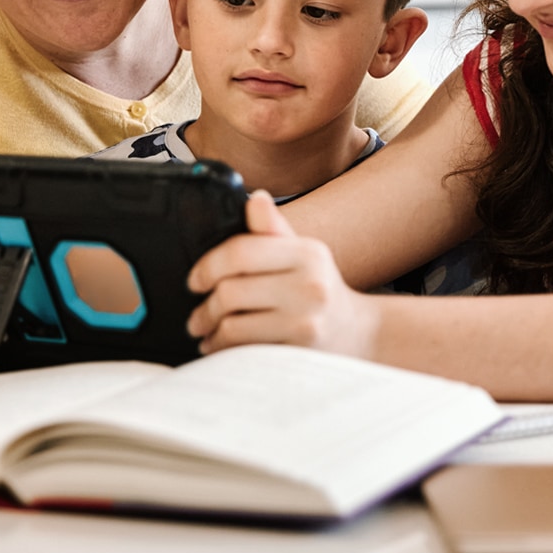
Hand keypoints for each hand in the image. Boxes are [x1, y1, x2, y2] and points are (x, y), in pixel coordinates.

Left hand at [186, 190, 378, 356]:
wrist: (358, 333)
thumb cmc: (318, 288)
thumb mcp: (302, 253)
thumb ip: (273, 229)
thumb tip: (255, 198)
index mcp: (308, 254)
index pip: (241, 252)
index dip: (208, 266)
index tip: (195, 280)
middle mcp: (310, 286)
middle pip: (230, 292)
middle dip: (204, 308)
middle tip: (196, 316)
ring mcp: (306, 323)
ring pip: (233, 326)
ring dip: (211, 332)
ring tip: (205, 332)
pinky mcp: (298, 355)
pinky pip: (245, 352)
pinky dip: (225, 351)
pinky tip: (222, 347)